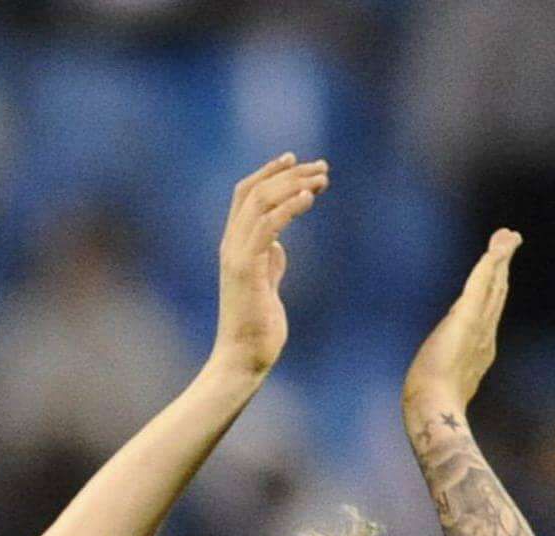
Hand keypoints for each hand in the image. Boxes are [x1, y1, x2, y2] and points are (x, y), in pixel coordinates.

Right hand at [210, 154, 325, 383]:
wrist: (243, 356)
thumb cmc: (256, 326)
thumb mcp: (265, 284)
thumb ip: (269, 261)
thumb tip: (278, 245)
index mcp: (234, 245)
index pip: (244, 195)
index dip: (268, 172)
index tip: (295, 160)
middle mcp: (231, 245)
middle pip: (254, 191)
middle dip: (289, 173)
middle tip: (321, 168)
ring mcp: (236, 255)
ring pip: (260, 202)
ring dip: (294, 184)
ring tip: (322, 180)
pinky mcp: (246, 268)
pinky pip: (267, 226)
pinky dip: (288, 207)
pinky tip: (309, 198)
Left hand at [403, 229, 518, 435]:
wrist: (435, 408)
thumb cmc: (433, 405)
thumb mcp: (442, 387)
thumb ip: (447, 380)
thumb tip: (437, 385)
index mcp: (479, 348)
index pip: (489, 310)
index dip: (496, 287)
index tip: (499, 269)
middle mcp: (485, 334)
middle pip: (497, 291)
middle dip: (503, 265)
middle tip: (511, 239)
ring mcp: (478, 325)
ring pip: (493, 283)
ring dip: (500, 257)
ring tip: (509, 235)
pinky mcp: (466, 317)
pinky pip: (481, 283)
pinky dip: (490, 263)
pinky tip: (497, 246)